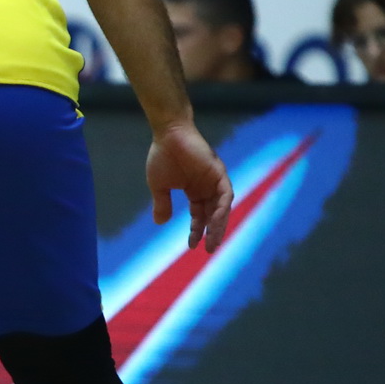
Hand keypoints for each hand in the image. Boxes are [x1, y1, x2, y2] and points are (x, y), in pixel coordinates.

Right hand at [146, 123, 232, 252]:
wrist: (168, 135)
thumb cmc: (162, 156)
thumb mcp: (159, 186)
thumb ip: (162, 203)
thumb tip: (160, 223)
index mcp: (195, 191)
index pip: (199, 215)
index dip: (196, 230)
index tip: (192, 246)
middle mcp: (207, 188)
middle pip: (213, 214)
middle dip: (211, 232)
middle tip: (209, 249)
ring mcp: (214, 181)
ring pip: (221, 208)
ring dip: (219, 224)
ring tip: (213, 241)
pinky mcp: (219, 173)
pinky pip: (225, 195)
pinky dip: (222, 209)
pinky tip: (215, 221)